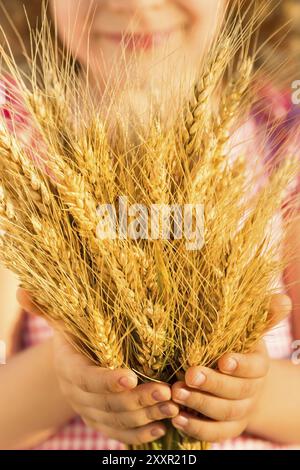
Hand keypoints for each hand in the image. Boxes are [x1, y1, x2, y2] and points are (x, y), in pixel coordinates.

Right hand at [16, 289, 178, 445]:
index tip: (131, 376)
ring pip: (117, 420)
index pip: (86, 378)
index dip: (106, 380)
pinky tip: (160, 428)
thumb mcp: (65, 319)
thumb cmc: (77, 333)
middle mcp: (77, 394)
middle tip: (165, 391)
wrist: (75, 359)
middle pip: (107, 403)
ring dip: (146, 415)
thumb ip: (49, 308)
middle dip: (137, 399)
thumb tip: (23, 290)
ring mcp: (89, 411)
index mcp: (69, 367)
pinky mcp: (102, 421)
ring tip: (172, 406)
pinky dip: (139, 435)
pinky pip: (119, 434)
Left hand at [171, 294, 291, 441]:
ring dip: (199, 404)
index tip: (223, 360)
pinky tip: (177, 417)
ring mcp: (240, 411)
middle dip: (212, 384)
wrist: (239, 380)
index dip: (241, 365)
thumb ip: (262, 316)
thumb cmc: (238, 347)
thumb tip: (283, 299)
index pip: (255, 368)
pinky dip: (196, 428)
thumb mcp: (249, 331)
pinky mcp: (226, 427)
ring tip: (176, 392)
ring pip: (224, 413)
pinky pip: (215, 432)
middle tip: (189, 375)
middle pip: (236, 392)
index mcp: (258, 366)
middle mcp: (251, 391)